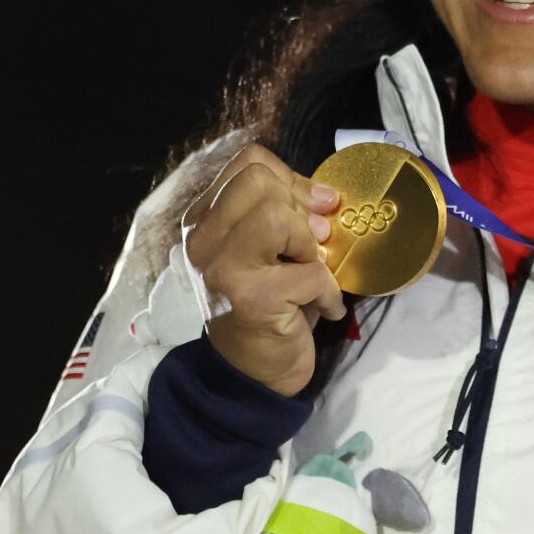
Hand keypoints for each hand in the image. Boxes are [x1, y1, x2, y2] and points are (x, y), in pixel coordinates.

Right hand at [182, 144, 346, 396]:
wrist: (255, 371)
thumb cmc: (271, 303)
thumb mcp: (274, 247)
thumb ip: (289, 212)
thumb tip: (328, 197)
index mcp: (207, 218)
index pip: (250, 162)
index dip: (292, 179)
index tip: (315, 208)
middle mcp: (203, 239)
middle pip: (260, 181)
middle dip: (301, 210)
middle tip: (310, 246)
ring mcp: (223, 268)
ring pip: (278, 217)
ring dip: (310, 246)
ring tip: (309, 273)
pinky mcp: (252, 299)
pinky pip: (311, 272)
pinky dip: (330, 292)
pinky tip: (321, 308)